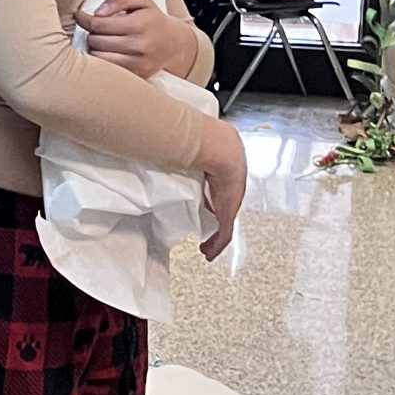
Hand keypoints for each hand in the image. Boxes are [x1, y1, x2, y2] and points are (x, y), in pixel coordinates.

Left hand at [80, 0, 192, 80]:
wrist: (173, 44)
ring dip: (95, 47)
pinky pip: (106, 69)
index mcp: (140, 23)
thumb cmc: (151, 19)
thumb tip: (98, 13)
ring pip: (97, 56)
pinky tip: (107, 52)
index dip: (84, 19)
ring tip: (103, 40)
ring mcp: (138, 63)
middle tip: (98, 29)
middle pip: (95, 40)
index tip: (81, 16)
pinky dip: (101, 60)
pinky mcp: (136, 75)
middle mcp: (140, 45)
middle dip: (92, 32)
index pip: (98, 24)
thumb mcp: (140, 0)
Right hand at [197, 115, 247, 260]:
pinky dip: (216, 245)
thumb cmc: (204, 142)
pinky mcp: (228, 213)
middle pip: (222, 208)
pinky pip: (223, 234)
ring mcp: (230, 201)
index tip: (203, 208)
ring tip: (205, 248)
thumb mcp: (193, 147)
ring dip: (215, 238)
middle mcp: (231, 188)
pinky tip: (208, 253)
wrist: (220, 149)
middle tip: (205, 232)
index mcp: (225, 171)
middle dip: (214, 221)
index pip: (218, 190)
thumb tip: (164, 143)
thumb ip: (183, 150)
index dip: (211, 201)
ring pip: (224, 224)